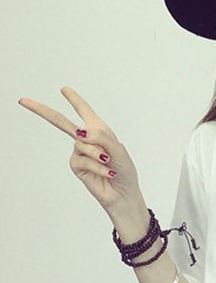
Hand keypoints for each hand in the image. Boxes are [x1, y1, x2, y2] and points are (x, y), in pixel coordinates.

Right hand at [18, 87, 143, 214]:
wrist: (123, 193)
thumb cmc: (125, 171)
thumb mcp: (119, 150)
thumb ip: (103, 137)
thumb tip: (82, 133)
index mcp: (99, 131)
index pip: (85, 112)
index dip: (75, 100)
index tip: (64, 89)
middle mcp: (87, 139)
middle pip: (61, 122)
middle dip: (42, 111)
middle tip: (23, 101)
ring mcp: (79, 152)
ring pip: (81, 144)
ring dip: (97, 154)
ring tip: (109, 163)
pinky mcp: (76, 166)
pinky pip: (83, 160)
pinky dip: (97, 166)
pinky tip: (107, 172)